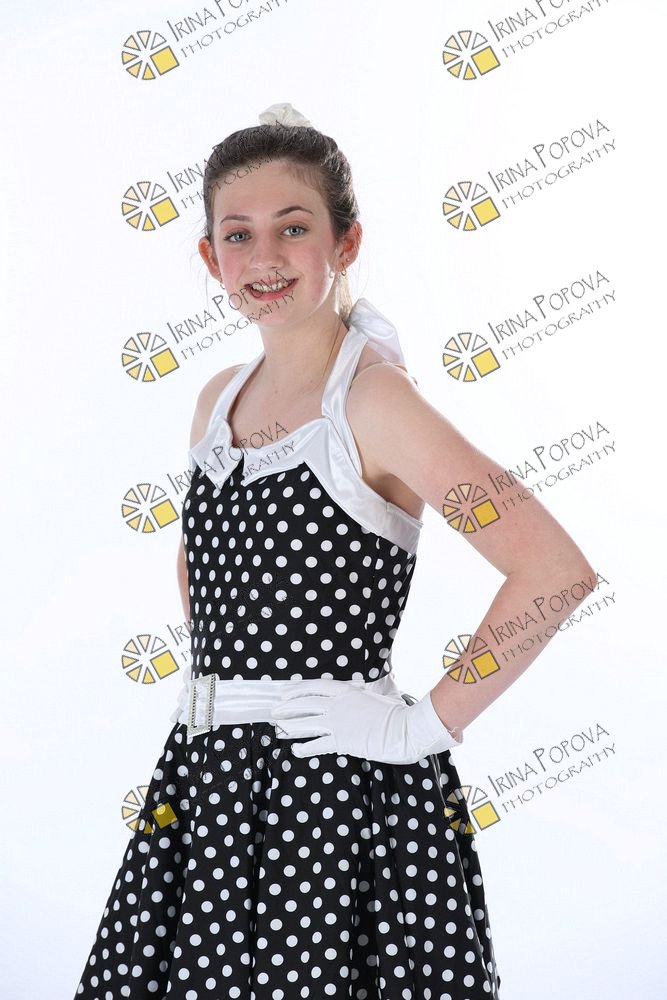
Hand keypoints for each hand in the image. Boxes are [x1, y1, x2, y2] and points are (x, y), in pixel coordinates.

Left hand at [269, 678, 462, 763]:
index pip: (315, 687)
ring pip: (306, 723)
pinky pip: (317, 744)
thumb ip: (363, 694)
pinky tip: (295, 750)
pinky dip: (304, 747)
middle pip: (305, 703)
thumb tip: (361, 691)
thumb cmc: (396, 712)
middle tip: (274, 711)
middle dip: (287, 707)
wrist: (405, 728)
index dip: (297, 689)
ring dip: (290, 726)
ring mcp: (339, 722)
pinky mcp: (342, 741)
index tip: (284, 692)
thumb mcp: (377, 695)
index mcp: (347, 691)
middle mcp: (339, 704)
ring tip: (278, 729)